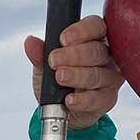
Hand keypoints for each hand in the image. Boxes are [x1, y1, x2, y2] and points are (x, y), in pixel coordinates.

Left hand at [25, 15, 124, 129]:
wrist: (59, 113)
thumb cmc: (56, 83)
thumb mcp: (45, 67)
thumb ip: (40, 54)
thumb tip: (30, 42)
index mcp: (93, 40)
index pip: (95, 26)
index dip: (82, 31)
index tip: (63, 39)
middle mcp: (105, 56)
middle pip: (96, 50)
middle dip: (74, 55)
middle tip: (54, 60)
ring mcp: (109, 78)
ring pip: (96, 74)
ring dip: (76, 75)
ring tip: (60, 77)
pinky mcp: (107, 99)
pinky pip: (97, 98)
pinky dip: (82, 100)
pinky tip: (70, 100)